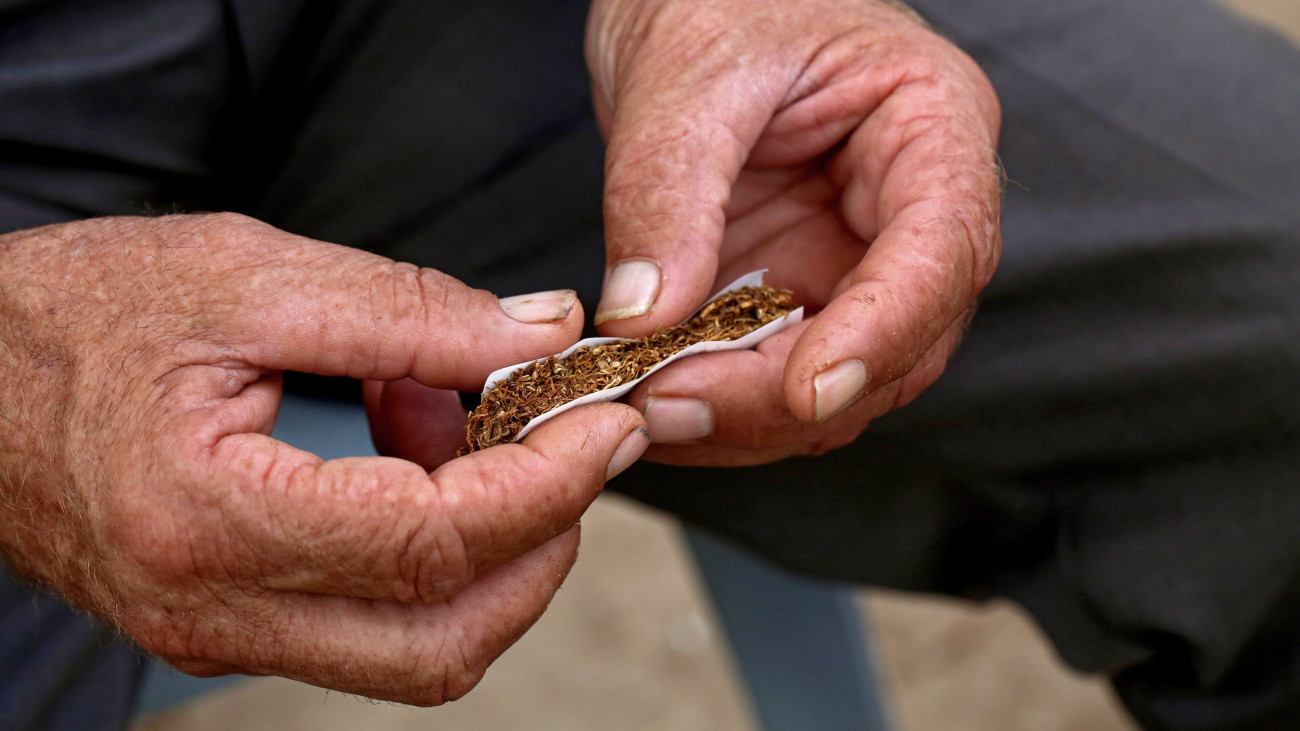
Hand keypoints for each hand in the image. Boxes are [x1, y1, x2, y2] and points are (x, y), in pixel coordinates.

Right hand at [0, 214, 647, 703]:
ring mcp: (224, 635)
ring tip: (464, 432)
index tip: (605, 424)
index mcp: (209, 518)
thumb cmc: (79, 318)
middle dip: (542, 544)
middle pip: (444, 641)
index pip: (435, 544)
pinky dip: (434, 556)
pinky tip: (413, 460)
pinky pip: (374, 625)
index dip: (549, 485)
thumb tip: (542, 335)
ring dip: (492, 552)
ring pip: (419, 651)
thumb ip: (410, 311)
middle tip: (570, 444)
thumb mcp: (248, 276)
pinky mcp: (236, 626)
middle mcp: (215, 610)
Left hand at [587, 0, 1000, 463]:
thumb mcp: (686, 75)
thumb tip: (644, 319)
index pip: (942, 251)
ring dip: (748, 417)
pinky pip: (776, 377)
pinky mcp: (797, 296)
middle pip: (898, 344)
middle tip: (671, 405)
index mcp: (931, 127)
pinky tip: (653, 401)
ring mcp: (855, 263)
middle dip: (787, 395)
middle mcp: (912, 213)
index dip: (881, 332)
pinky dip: (720, 404)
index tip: (806, 392)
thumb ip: (668, 195)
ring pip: (841, 383)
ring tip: (647, 410)